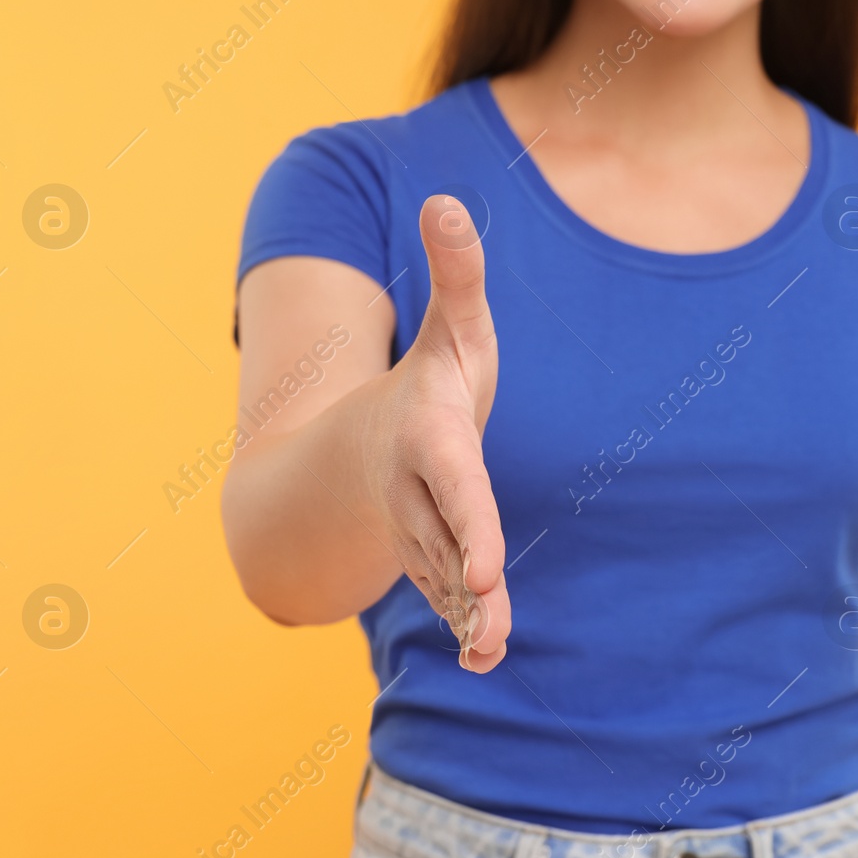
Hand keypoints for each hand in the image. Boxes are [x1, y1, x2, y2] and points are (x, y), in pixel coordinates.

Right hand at [367, 194, 508, 671]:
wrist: (367, 446)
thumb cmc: (429, 383)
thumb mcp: (451, 331)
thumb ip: (456, 274)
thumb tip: (447, 199)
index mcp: (429, 440)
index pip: (454, 483)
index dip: (470, 521)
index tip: (485, 562)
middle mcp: (419, 493)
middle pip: (445, 538)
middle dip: (465, 575)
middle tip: (486, 607)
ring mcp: (423, 533)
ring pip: (445, 580)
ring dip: (468, 616)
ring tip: (489, 652)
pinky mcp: (437, 562)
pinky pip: (449, 599)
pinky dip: (467, 627)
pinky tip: (487, 659)